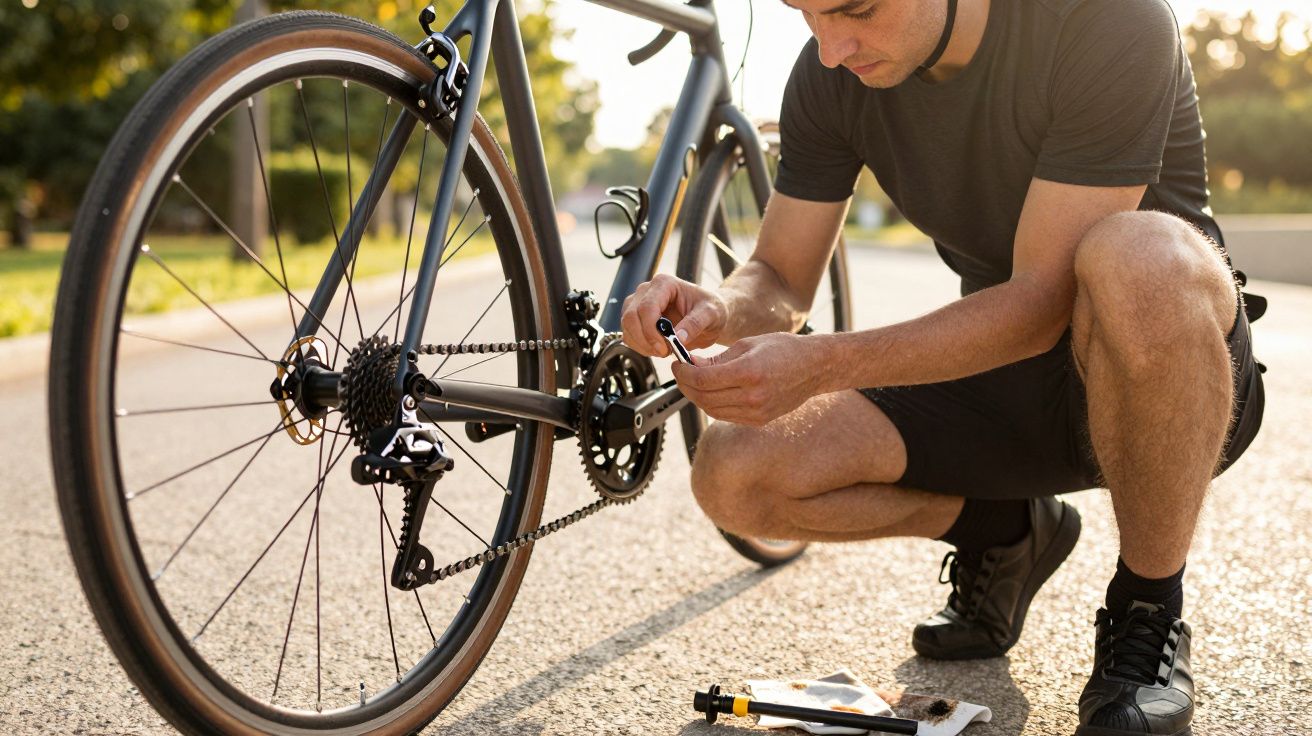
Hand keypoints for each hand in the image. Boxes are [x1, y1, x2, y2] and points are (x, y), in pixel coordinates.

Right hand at [620, 273, 727, 357]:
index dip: (651, 331)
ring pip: (626, 327)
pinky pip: (628, 335)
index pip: (647, 307)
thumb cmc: (710, 309)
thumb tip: (678, 338)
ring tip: (664, 350)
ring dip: (642, 345)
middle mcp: (646, 290)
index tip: (664, 348)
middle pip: (631, 317)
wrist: (708, 316)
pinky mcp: (635, 318)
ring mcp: (638, 303)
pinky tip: (657, 348)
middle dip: (645, 340)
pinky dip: (640, 347)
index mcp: (664, 283)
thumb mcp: (711, 314)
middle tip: (664, 352)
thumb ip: (695, 324)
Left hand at [670, 332, 821, 426]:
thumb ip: (717, 359)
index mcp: (749, 372)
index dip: (683, 372)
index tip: (676, 363)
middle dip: (685, 384)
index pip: (702, 379)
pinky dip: (712, 404)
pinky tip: (710, 390)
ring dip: (696, 395)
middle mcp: (752, 396)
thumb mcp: (747, 345)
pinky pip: (725, 415)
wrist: (815, 368)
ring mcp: (756, 412)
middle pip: (703, 396)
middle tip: (680, 371)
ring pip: (711, 409)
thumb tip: (690, 365)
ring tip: (692, 380)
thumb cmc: (784, 348)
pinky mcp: (758, 420)